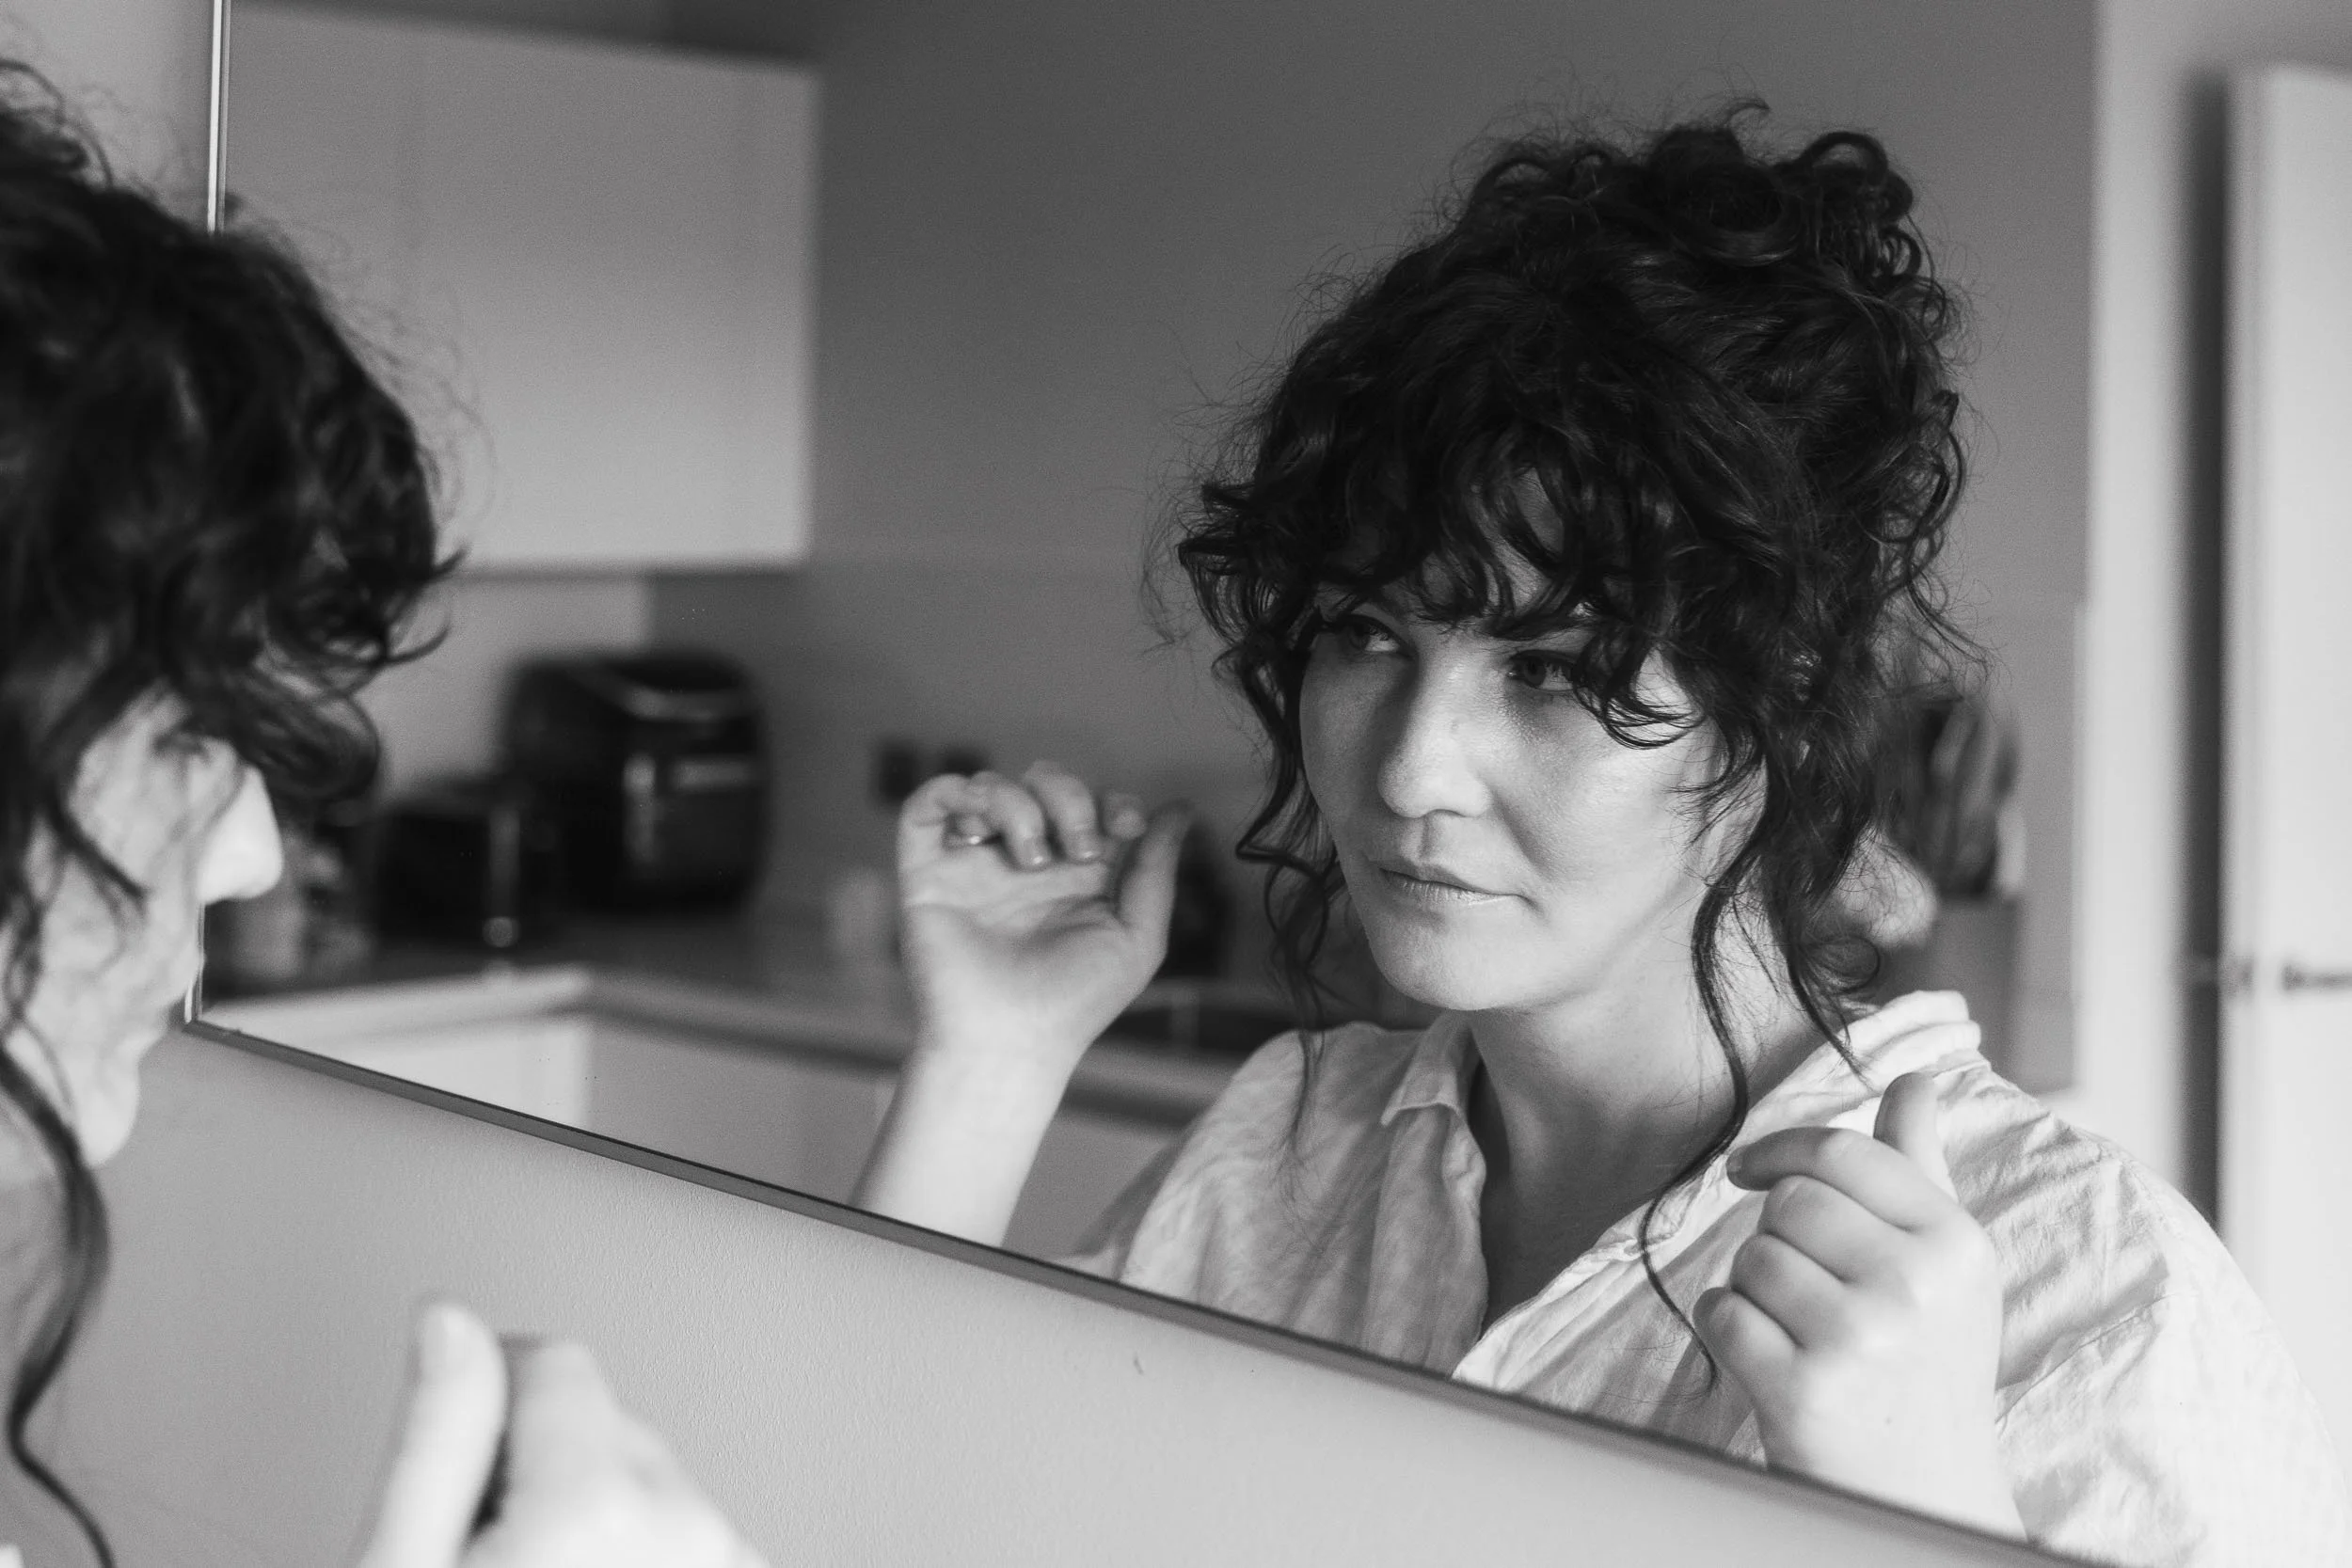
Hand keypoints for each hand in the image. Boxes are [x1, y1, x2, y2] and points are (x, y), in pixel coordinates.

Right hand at [356, 1301, 766, 1567]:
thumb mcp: (404, 1561)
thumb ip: (436, 1434)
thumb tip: (449, 1319)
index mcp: (595, 1506)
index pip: (555, 1361)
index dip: (492, 1397)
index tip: (464, 1452)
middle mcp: (686, 1528)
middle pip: (608, 1423)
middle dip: (548, 1465)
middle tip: (488, 1549)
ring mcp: (728, 1560)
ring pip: (652, 1478)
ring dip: (602, 1511)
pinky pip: (694, 1528)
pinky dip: (650, 1545)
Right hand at [898, 761, 1187, 1072]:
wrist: (1010, 1043)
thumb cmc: (1075, 1003)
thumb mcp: (1137, 937)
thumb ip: (1155, 870)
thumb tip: (1181, 808)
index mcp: (1077, 875)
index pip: (1093, 805)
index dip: (1112, 802)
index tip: (1124, 828)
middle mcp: (1026, 862)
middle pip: (1044, 782)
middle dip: (1068, 797)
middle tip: (1079, 849)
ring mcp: (976, 863)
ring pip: (991, 786)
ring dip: (1019, 804)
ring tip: (1032, 858)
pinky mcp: (928, 870)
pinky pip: (929, 803)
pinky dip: (954, 794)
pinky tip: (979, 830)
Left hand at [1695, 1074, 2020, 1536]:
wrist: (1924, 1495)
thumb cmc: (1927, 1366)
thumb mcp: (1947, 1267)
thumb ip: (1919, 1170)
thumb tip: (1916, 1079)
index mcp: (1955, 1243)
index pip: (1841, 1152)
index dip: (1777, 1149)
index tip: (1747, 1168)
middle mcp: (1916, 1285)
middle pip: (1787, 1200)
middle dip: (1775, 1234)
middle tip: (1802, 1285)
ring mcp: (1860, 1337)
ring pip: (1751, 1255)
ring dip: (1753, 1289)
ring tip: (1798, 1331)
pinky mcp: (1803, 1388)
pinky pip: (1721, 1312)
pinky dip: (1728, 1331)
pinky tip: (1770, 1360)